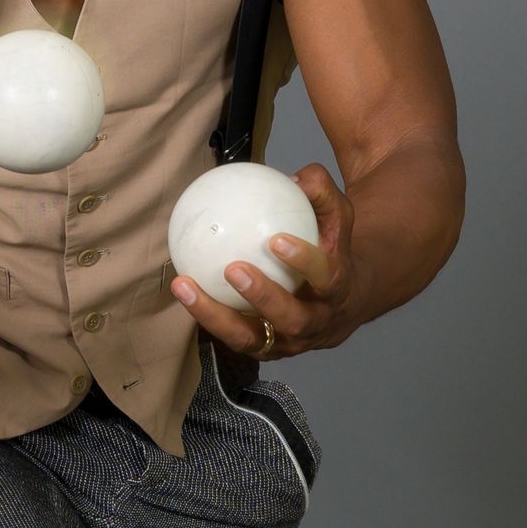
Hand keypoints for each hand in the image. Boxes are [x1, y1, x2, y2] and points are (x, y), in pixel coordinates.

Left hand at [169, 162, 358, 358]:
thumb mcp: (336, 220)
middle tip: (232, 269)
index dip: (303, 260)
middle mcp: (314, 322)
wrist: (343, 302)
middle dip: (263, 297)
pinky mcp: (263, 350)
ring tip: (185, 286)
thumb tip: (294, 177)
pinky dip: (205, 316)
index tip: (277, 239)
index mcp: (336, 289)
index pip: (324, 276)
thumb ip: (321, 194)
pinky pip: (230, 336)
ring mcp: (287, 342)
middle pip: (293, 319)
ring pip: (251, 338)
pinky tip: (182, 289)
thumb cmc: (331, 251)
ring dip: (215, 315)